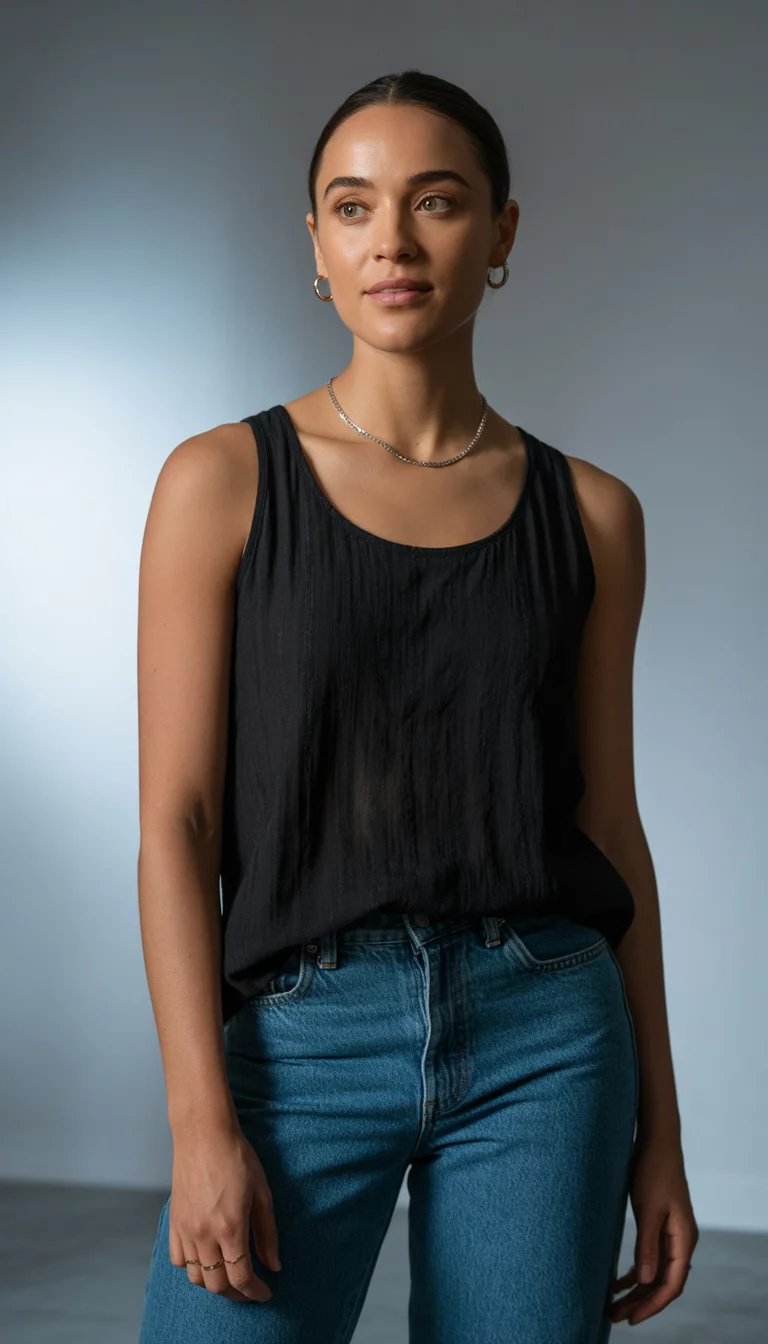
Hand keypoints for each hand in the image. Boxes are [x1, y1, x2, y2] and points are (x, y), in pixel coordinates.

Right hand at [168, 1120, 281, 1301]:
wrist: (204, 1134)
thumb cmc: (237, 1157)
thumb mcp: (262, 1192)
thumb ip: (267, 1233)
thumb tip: (274, 1265)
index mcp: (230, 1227)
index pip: (241, 1277)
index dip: (256, 1291)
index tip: (266, 1292)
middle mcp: (204, 1234)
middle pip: (217, 1285)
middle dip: (237, 1293)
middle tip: (250, 1287)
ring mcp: (185, 1229)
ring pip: (196, 1277)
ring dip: (214, 1283)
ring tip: (230, 1275)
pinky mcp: (173, 1222)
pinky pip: (178, 1259)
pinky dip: (192, 1268)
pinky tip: (206, 1259)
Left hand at [610, 1133, 698, 1326]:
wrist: (657, 1141)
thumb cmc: (653, 1170)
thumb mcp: (649, 1209)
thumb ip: (647, 1245)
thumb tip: (644, 1280)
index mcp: (684, 1239)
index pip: (671, 1284)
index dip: (652, 1304)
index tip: (632, 1318)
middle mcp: (681, 1241)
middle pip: (662, 1282)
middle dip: (640, 1302)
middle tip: (615, 1317)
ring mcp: (671, 1234)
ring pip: (654, 1272)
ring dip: (636, 1290)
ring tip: (613, 1305)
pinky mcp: (659, 1226)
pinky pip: (650, 1258)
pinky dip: (635, 1272)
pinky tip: (618, 1282)